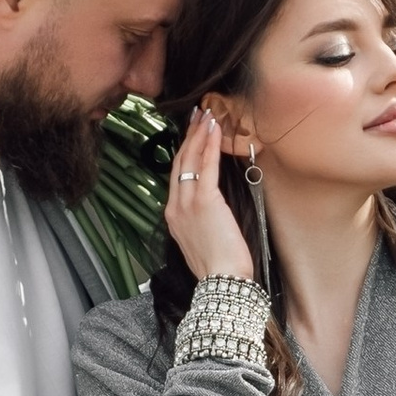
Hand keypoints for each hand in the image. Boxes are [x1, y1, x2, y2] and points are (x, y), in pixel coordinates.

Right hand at [164, 104, 257, 290]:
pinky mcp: (205, 201)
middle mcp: (175, 207)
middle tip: (197, 115)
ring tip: (206, 114)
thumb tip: (213, 209)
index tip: (191, 135)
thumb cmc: (219, 268)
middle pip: (180, 163)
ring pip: (190, 160)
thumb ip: (202, 221)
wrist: (221, 281)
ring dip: (199, 134)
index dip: (184, 153)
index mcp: (173, 217)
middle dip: (189, 136)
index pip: (177, 177)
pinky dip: (210, 144)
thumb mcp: (203, 241)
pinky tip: (215, 129)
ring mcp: (187, 203)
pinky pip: (206, 165)